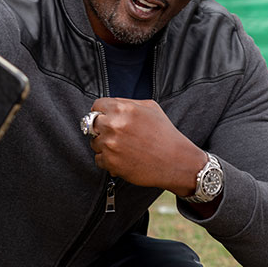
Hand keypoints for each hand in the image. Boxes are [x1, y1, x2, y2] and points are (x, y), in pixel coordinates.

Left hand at [86, 98, 204, 196]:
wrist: (176, 161)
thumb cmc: (165, 134)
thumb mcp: (150, 107)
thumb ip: (126, 103)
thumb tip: (109, 105)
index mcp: (122, 109)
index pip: (97, 105)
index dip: (101, 111)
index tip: (105, 118)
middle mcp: (113, 125)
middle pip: (91, 124)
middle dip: (101, 128)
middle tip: (115, 134)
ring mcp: (110, 145)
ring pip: (94, 143)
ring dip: (104, 145)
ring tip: (123, 147)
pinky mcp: (111, 163)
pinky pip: (98, 159)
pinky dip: (107, 160)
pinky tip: (122, 158)